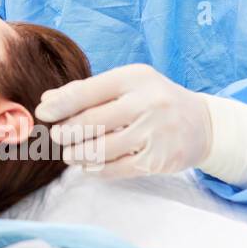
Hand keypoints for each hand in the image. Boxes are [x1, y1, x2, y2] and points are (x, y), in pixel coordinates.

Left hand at [34, 64, 211, 177]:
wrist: (203, 124)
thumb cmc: (154, 99)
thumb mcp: (127, 84)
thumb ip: (88, 90)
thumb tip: (48, 101)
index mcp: (134, 78)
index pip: (87, 92)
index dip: (60, 105)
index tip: (43, 113)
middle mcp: (147, 103)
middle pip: (91, 123)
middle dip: (66, 132)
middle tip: (56, 137)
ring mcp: (155, 133)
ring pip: (101, 149)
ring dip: (77, 154)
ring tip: (69, 154)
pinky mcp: (159, 160)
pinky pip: (117, 168)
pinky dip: (96, 169)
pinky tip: (87, 166)